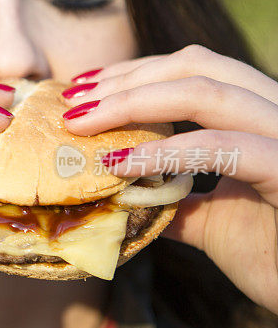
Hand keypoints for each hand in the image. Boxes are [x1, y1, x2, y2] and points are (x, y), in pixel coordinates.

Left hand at [62, 45, 277, 314]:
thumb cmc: (275, 260)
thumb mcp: (213, 222)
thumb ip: (174, 199)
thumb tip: (121, 192)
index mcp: (262, 118)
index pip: (196, 70)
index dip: (136, 73)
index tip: (83, 89)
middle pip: (197, 67)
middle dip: (125, 80)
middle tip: (71, 103)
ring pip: (207, 93)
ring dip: (132, 103)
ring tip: (80, 123)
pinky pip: (223, 148)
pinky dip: (164, 152)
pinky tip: (117, 164)